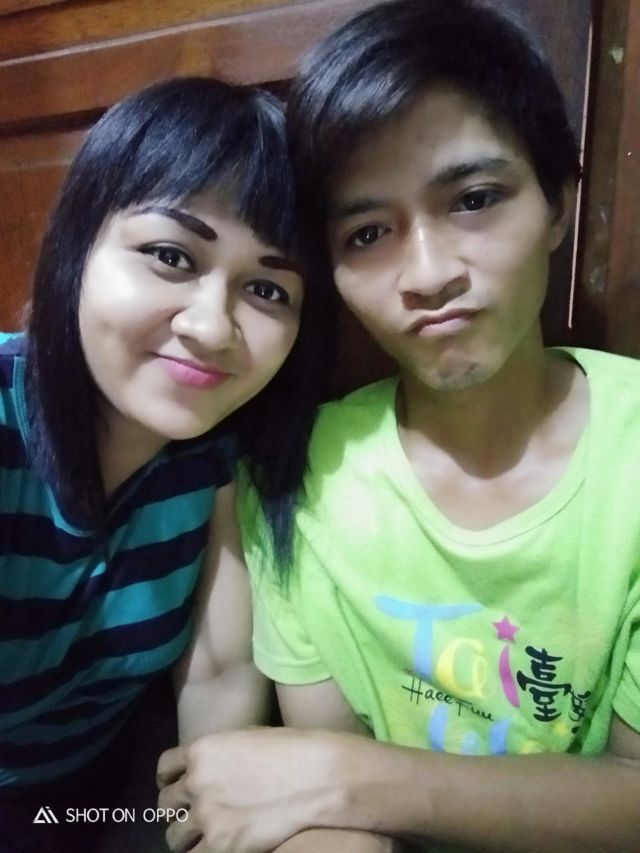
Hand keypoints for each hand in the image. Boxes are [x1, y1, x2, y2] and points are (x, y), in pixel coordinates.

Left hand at [157, 727, 347, 852]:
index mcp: (201, 751)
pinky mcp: (221, 845)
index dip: (168, 779)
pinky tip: (214, 848)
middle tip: (188, 814)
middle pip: (165, 803)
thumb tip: (213, 767)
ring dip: (184, 836)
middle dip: (175, 808)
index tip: (174, 786)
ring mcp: (207, 816)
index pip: (165, 768)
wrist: (315, 777)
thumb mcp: (246, 738)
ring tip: (197, 838)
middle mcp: (196, 783)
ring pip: (174, 836)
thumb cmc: (289, 750)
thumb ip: (220, 754)